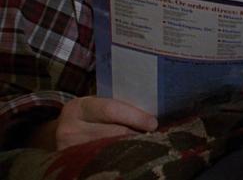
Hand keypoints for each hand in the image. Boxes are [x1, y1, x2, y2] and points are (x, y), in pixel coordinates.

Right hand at [31, 96, 157, 150]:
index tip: (153, 123)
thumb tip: (151, 116)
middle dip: (135, 135)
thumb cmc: (91, 115)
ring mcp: (68, 149)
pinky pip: (100, 162)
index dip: (134, 117)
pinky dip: (117, 158)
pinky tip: (127, 155)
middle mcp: (69, 128)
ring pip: (108, 150)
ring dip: (129, 147)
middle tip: (152, 137)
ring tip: (142, 145)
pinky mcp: (71, 163)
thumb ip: (119, 106)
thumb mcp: (99, 103)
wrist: (64, 131)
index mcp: (79, 107)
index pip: (110, 110)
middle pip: (112, 134)